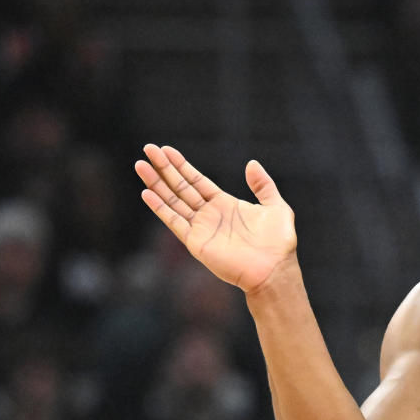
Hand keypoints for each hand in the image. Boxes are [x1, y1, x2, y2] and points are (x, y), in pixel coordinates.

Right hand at [135, 144, 296, 291]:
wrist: (274, 270)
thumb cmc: (279, 243)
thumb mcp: (276, 207)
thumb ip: (263, 185)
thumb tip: (252, 163)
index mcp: (225, 204)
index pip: (197, 181)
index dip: (181, 165)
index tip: (166, 150)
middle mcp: (209, 215)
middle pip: (181, 187)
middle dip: (164, 168)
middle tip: (148, 149)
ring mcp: (201, 228)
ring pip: (173, 201)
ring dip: (156, 184)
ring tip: (140, 165)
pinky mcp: (196, 242)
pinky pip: (174, 222)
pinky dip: (160, 208)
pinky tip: (147, 193)